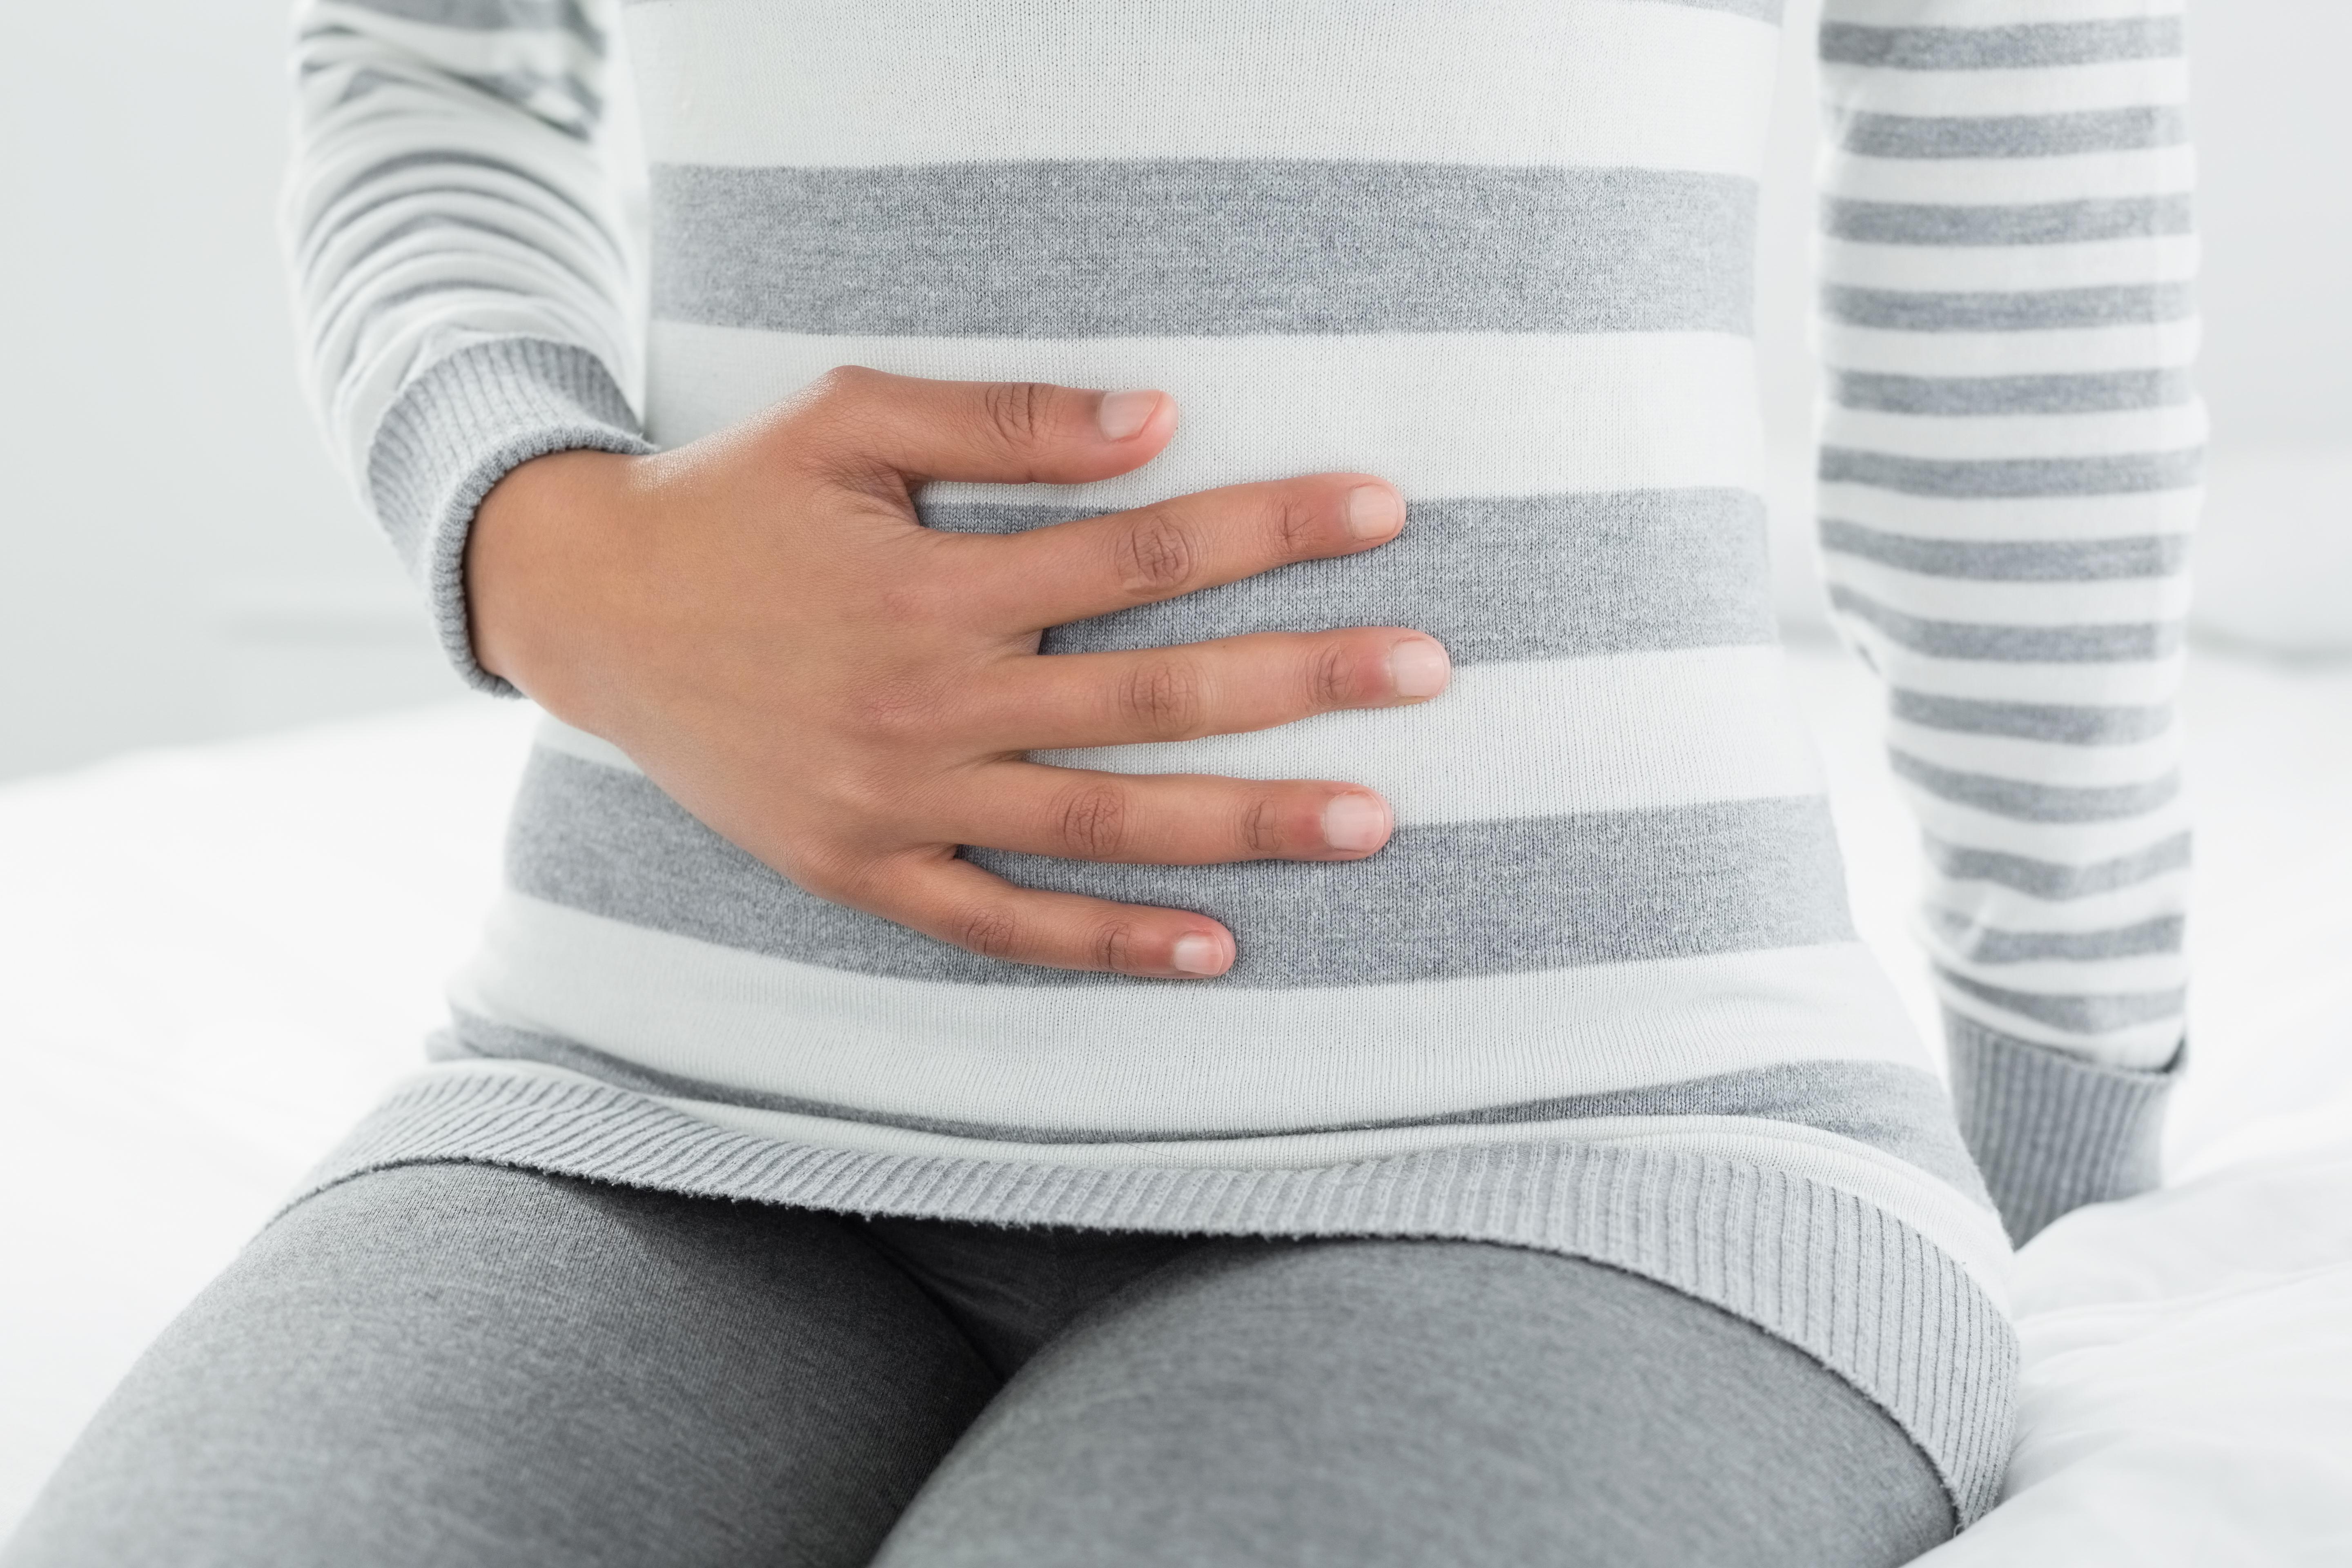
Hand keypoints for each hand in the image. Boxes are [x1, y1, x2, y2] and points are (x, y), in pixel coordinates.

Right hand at [466, 367, 1447, 978]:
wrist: (591, 612)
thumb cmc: (732, 501)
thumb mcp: (846, 420)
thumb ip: (1001, 420)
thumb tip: (1156, 419)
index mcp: (934, 582)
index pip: (1141, 553)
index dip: (1268, 526)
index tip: (1382, 510)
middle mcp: (930, 701)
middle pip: (1151, 696)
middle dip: (1301, 679)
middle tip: (1429, 671)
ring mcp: (898, 803)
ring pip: (1101, 824)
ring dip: (1244, 824)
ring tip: (1370, 822)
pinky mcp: (864, 871)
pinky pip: (1003, 924)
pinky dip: (1107, 943)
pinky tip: (1214, 949)